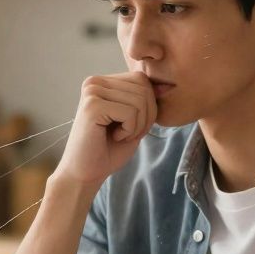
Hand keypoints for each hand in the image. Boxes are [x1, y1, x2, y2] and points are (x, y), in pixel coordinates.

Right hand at [53, 72, 157, 187]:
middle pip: (143, 89)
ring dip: (137, 126)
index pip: (142, 80)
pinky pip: (131, 113)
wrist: (85, 173)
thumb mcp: (135, 120)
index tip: (131, 127)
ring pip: (140, 101)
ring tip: (119, 136)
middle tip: (126, 135)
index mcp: (102, 81)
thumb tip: (168, 85)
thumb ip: (146, 100)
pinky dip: (129, 131)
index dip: (148, 107)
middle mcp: (94, 82)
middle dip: (145, 118)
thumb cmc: (109, 149)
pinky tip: (114, 137)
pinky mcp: (92, 106)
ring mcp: (92, 92)